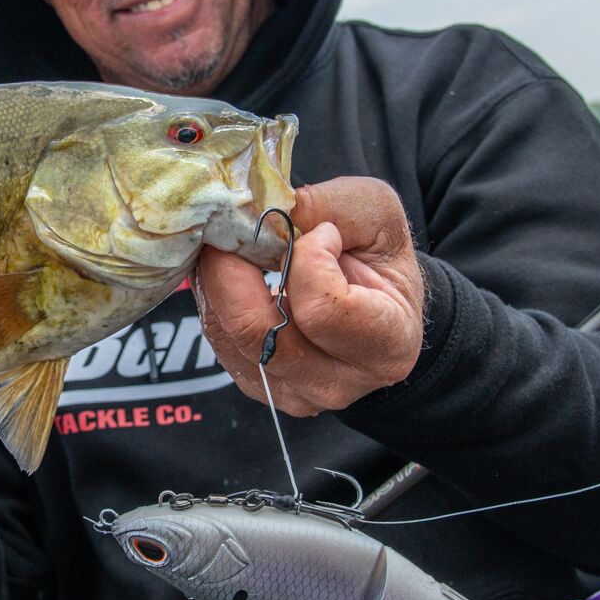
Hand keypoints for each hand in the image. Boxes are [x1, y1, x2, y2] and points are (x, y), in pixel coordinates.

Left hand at [194, 177, 425, 415]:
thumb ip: (326, 208)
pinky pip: (218, 339)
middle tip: (235, 225)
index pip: (322, 310)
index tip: (322, 233)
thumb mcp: (377, 216)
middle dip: (232, 267)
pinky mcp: (257, 385)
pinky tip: (229, 270)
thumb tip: (263, 209)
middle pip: (256, 330)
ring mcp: (292, 391)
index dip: (308, 259)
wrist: (378, 302)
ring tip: (232, 243)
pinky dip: (213, 296)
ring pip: (227, 333)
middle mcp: (337, 383)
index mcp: (386, 345)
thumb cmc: (382, 259)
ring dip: (216, 279)